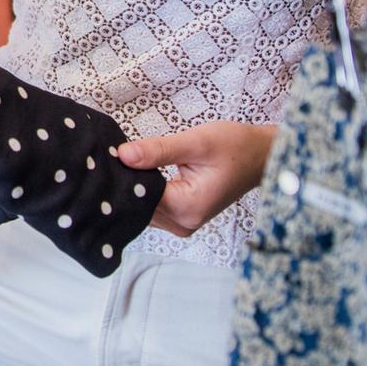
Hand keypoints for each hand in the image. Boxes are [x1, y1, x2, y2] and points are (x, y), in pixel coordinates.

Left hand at [117, 122, 276, 237]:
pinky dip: (145, 190)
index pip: (140, 198)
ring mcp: (184, 222)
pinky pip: (155, 206)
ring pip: (145, 208)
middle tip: (108, 157)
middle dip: (125, 184)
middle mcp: (185, 222)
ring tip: (119, 161)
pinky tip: (134, 171)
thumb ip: (158, 150)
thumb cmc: (235, 147)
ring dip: (134, 187)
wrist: (261, 155)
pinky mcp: (184, 214)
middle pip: (140, 207)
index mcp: (187, 208)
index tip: (105, 159)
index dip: (122, 178)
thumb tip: (122, 155)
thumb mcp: (196, 142)